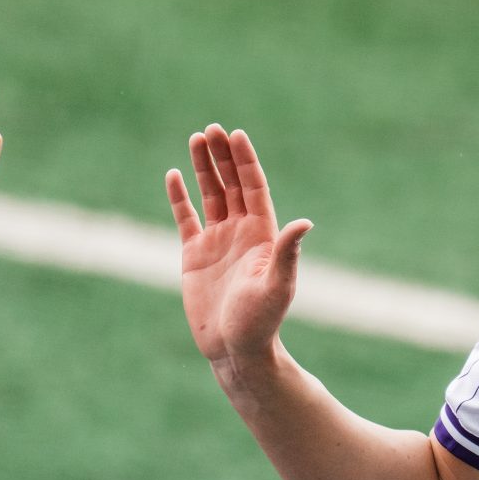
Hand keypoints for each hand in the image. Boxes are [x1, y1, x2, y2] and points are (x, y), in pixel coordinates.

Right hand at [166, 125, 310, 370]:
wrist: (236, 350)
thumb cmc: (261, 322)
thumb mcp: (277, 285)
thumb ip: (287, 252)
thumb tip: (305, 222)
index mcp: (263, 234)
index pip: (253, 187)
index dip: (245, 161)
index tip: (236, 134)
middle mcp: (241, 232)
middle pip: (231, 184)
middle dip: (222, 156)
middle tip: (211, 128)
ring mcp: (217, 242)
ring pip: (210, 195)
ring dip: (204, 167)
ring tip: (196, 138)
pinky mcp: (194, 256)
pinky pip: (186, 219)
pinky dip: (180, 198)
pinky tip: (173, 175)